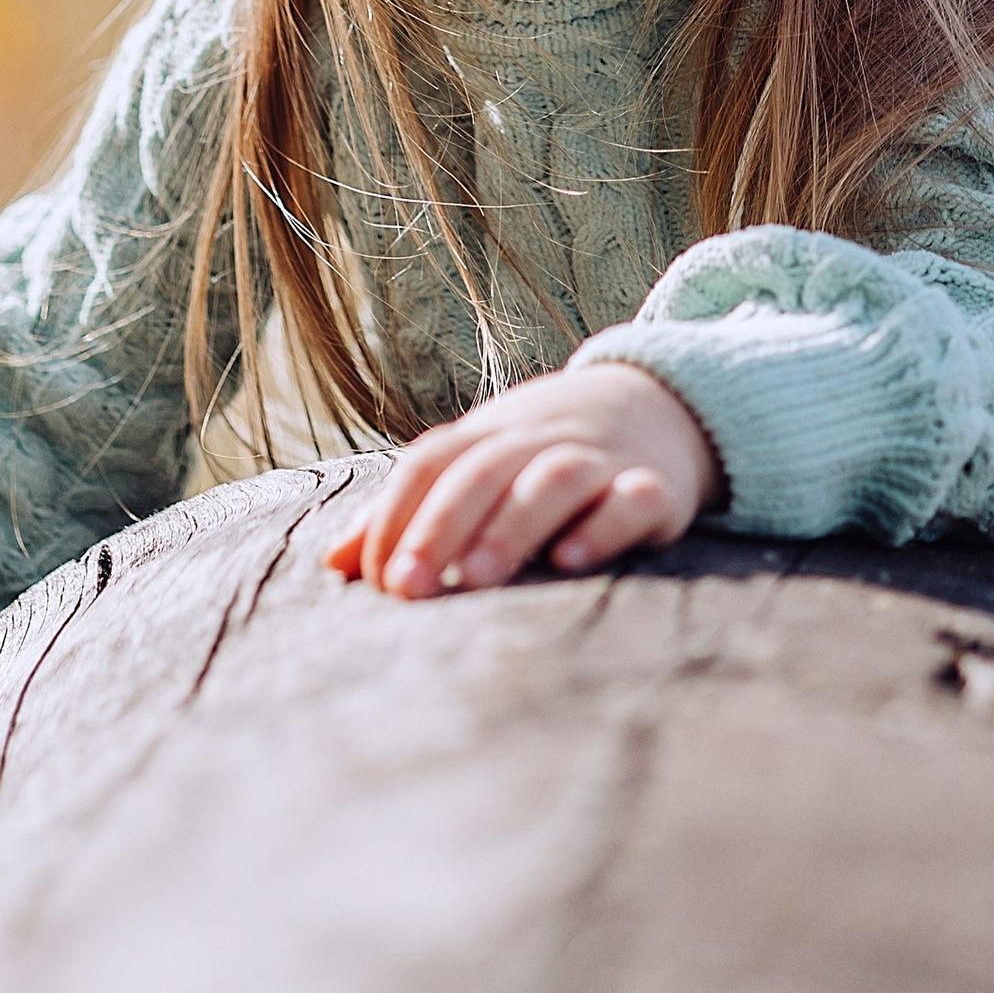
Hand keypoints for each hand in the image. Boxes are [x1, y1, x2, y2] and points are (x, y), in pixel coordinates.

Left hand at [323, 362, 721, 599]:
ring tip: (475, 577)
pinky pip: (633, 499)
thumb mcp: (478, 465)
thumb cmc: (544, 452)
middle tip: (407, 589)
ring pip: (552, 480)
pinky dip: (605, 524)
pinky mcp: (656, 488)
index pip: (430, 462)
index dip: (395, 516)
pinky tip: (572, 558)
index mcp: (489, 436)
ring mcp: (600, 459)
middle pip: (483, 471)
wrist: (662, 404)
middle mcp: (539, 441)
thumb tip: (331, 563)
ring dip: (510, 525)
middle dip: (439, 528)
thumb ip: (409, 511)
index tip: (374, 578)